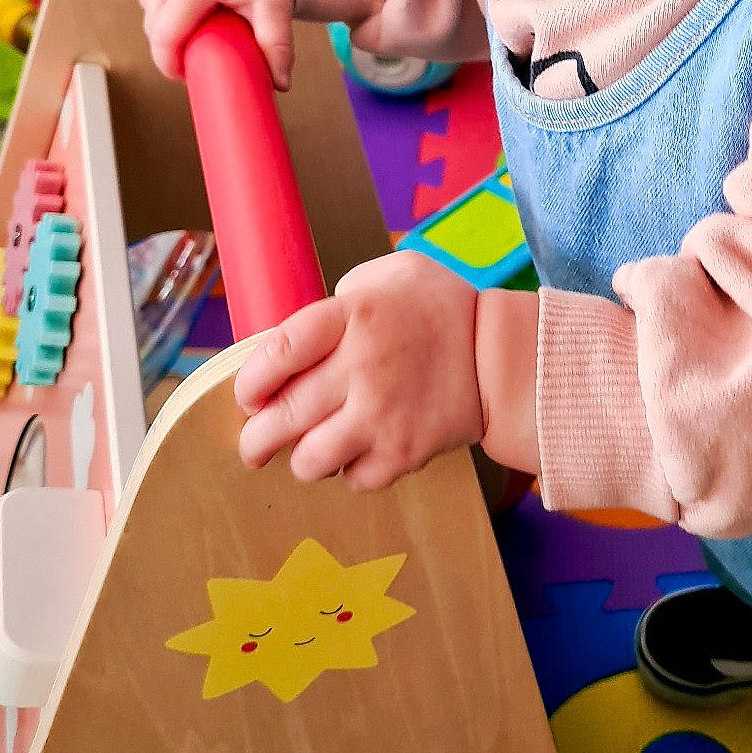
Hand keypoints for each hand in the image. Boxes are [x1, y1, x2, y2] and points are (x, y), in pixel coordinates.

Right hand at [137, 0, 295, 87]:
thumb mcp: (275, 11)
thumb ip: (277, 48)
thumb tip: (281, 84)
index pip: (165, 35)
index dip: (169, 63)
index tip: (185, 75)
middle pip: (152, 24)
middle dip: (167, 47)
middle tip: (193, 56)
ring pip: (147, 6)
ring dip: (161, 25)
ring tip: (191, 32)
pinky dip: (157, 4)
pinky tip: (180, 11)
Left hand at [234, 251, 482, 488]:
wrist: (502, 356)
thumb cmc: (443, 308)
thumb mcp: (393, 273)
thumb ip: (344, 294)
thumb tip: (306, 332)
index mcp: (353, 316)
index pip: (276, 353)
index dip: (250, 383)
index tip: (249, 396)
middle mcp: (362, 367)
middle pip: (283, 416)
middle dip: (255, 439)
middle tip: (253, 444)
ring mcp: (382, 415)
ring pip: (310, 459)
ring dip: (301, 459)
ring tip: (308, 451)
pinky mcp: (403, 452)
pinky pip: (353, 479)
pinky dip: (349, 471)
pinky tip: (358, 453)